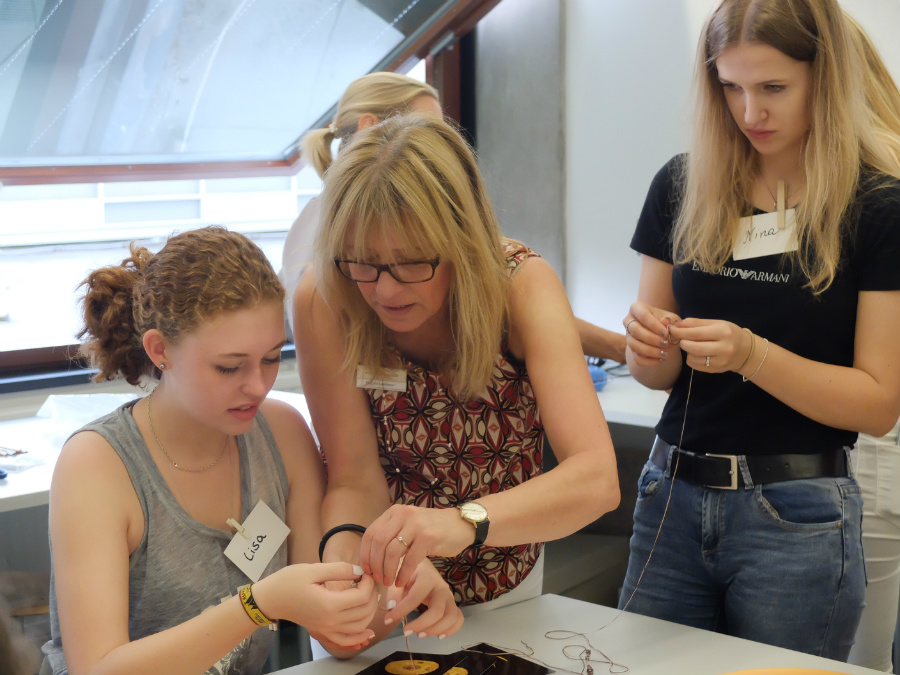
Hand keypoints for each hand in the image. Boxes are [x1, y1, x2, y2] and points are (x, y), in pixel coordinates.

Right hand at [254, 562, 377, 648]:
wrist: (270, 599)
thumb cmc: (288, 582)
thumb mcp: (313, 569)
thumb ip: (339, 569)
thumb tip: (359, 571)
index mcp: (329, 604)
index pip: (361, 597)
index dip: (369, 583)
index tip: (365, 573)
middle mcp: (330, 621)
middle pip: (364, 612)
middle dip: (372, 595)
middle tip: (369, 581)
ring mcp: (326, 629)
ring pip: (359, 628)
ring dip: (370, 613)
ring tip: (370, 596)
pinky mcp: (322, 632)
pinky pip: (345, 641)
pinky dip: (359, 638)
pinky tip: (368, 633)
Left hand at [359, 504, 470, 586]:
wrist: (461, 524)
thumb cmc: (433, 529)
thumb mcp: (408, 526)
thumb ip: (392, 535)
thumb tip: (371, 558)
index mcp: (395, 512)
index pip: (370, 533)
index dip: (365, 554)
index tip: (367, 570)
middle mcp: (403, 514)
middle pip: (378, 543)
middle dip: (375, 565)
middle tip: (378, 579)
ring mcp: (416, 525)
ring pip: (391, 552)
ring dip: (387, 571)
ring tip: (389, 582)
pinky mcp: (428, 537)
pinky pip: (409, 560)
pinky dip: (403, 574)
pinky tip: (401, 582)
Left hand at [382, 560, 462, 639]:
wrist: (423, 568)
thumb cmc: (409, 574)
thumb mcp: (399, 578)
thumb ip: (394, 592)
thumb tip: (391, 608)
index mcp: (427, 578)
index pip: (416, 597)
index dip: (401, 610)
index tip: (387, 620)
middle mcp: (442, 588)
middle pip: (438, 611)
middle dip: (421, 624)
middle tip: (406, 631)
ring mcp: (449, 597)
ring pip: (451, 617)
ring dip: (435, 629)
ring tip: (419, 635)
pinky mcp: (453, 605)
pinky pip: (458, 619)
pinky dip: (451, 630)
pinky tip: (438, 635)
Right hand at [623, 302, 682, 366]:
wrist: (663, 333)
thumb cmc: (667, 322)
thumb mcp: (672, 318)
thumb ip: (670, 320)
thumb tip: (665, 322)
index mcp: (637, 308)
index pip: (643, 316)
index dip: (654, 326)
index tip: (666, 333)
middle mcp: (628, 321)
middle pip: (635, 331)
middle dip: (651, 339)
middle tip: (665, 344)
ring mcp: (628, 336)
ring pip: (634, 345)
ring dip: (650, 351)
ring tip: (664, 354)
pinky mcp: (631, 350)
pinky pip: (636, 358)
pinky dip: (649, 361)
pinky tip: (660, 359)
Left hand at [667, 318, 752, 372]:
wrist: (745, 351)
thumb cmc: (729, 333)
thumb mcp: (715, 323)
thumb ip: (695, 323)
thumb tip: (677, 324)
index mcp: (723, 332)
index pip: (696, 333)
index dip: (680, 332)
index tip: (671, 329)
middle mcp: (723, 348)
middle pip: (694, 348)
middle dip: (683, 343)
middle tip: (681, 339)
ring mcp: (720, 361)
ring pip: (693, 358)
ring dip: (687, 351)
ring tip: (691, 345)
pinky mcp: (716, 370)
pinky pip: (695, 366)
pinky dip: (692, 359)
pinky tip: (697, 354)